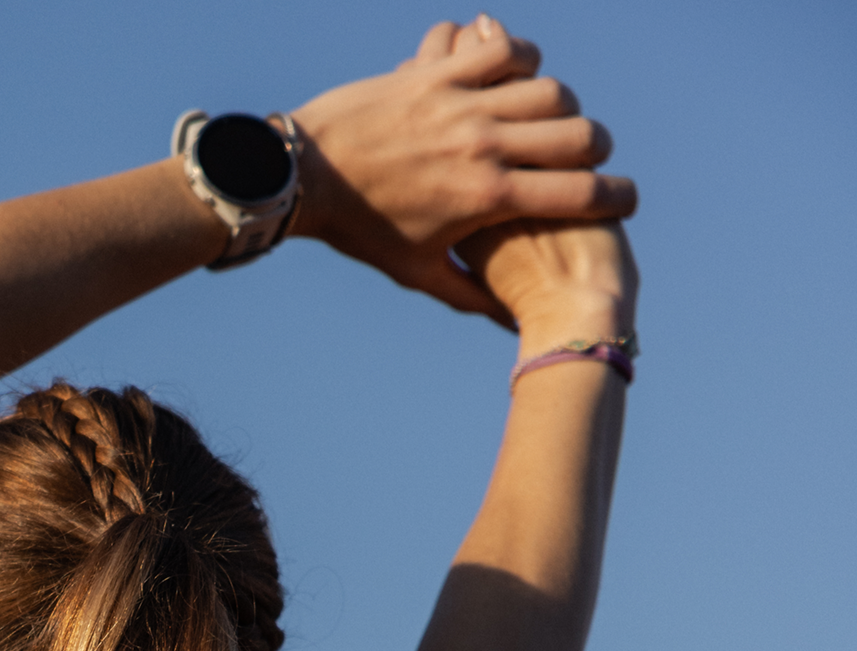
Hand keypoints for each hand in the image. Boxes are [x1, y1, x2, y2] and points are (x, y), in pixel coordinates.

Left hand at [288, 14, 635, 321]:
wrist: (303, 176)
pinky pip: (503, 50)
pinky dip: (521, 59)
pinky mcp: (438, 73)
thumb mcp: (413, 270)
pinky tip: (515, 78)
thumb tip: (507, 321)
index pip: (577, 196)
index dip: (616, 199)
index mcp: (484, 200)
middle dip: (596, 149)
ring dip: (561, 105)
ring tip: (548, 121)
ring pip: (550, 89)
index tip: (627, 202)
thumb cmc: (359, 229)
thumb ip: (466, 292)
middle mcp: (482, 147)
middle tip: (587, 158)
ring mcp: (461, 104)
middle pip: (579, 135)